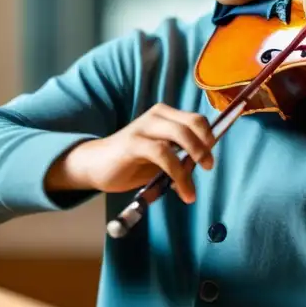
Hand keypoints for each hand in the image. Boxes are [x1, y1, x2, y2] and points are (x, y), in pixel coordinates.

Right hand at [44, 103, 215, 203]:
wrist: (95, 166)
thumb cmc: (131, 162)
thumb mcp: (161, 157)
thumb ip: (181, 156)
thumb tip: (203, 162)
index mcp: (165, 115)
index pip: (196, 119)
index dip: (209, 136)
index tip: (211, 157)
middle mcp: (156, 116)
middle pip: (192, 123)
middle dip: (204, 147)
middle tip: (208, 167)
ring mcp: (143, 127)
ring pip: (179, 136)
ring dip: (192, 161)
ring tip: (192, 188)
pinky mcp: (133, 142)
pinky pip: (163, 153)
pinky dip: (177, 173)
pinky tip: (182, 190)